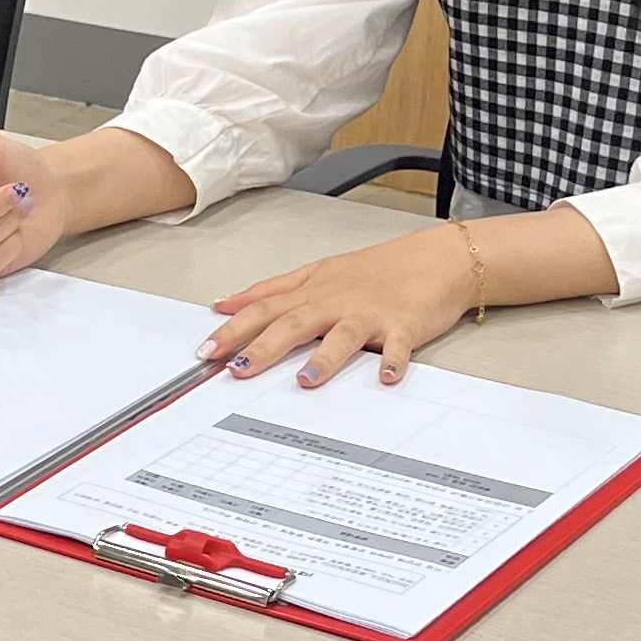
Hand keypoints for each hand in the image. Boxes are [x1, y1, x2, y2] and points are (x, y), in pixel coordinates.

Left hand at [205, 228, 479, 387]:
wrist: (435, 259)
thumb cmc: (374, 271)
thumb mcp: (316, 274)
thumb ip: (269, 291)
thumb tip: (225, 303)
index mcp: (311, 291)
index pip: (263, 309)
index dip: (232, 329)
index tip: (205, 351)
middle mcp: (334, 302)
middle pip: (293, 323)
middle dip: (263, 347)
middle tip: (236, 369)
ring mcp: (368, 314)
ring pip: (342, 335)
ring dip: (325, 358)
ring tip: (306, 381)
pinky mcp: (403, 326)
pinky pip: (397, 346)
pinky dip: (393, 361)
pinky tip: (385, 378)